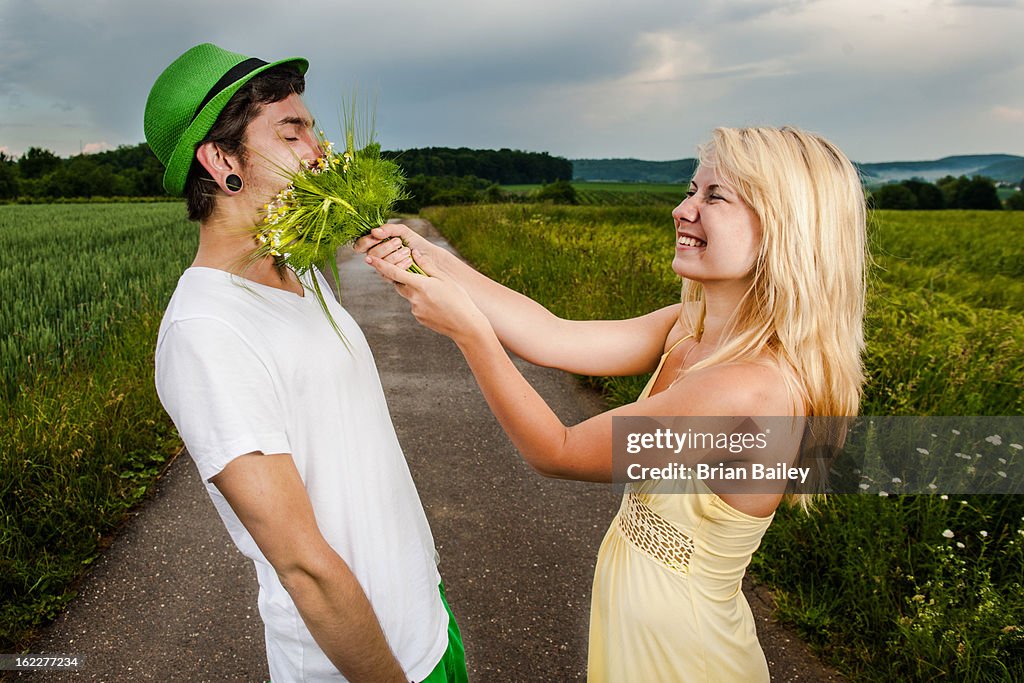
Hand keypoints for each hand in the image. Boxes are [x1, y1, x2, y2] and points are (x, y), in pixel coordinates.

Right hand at [355, 224, 434, 271]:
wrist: (433, 258)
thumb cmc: (418, 244)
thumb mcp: (403, 231)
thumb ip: (389, 229)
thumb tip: (375, 231)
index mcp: (377, 245)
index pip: (360, 245)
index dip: (366, 241)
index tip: (377, 236)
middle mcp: (378, 258)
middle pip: (370, 254)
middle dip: (385, 247)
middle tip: (398, 243)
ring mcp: (385, 269)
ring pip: (380, 264)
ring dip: (394, 255)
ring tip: (407, 251)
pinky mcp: (393, 279)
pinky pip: (390, 274)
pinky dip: (400, 265)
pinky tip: (409, 261)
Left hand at [366, 248, 489, 342]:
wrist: (466, 326)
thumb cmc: (459, 300)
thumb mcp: (445, 279)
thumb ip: (428, 265)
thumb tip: (414, 253)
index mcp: (421, 285)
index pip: (395, 273)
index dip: (380, 265)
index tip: (369, 259)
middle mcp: (414, 298)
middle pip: (399, 284)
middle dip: (403, 277)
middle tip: (416, 273)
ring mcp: (415, 310)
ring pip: (409, 295)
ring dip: (416, 290)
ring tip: (436, 293)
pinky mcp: (419, 318)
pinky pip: (415, 306)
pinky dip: (422, 301)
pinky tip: (437, 304)